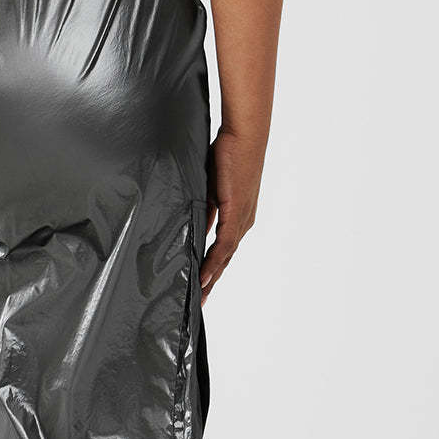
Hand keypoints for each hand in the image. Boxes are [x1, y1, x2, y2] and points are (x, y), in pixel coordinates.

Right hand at [201, 128, 264, 302]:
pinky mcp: (236, 212)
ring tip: (199, 297)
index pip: (224, 251)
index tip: (200, 287)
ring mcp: (242, 219)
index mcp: (238, 217)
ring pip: (226, 258)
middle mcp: (243, 222)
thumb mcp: (211, 186)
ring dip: (212, 279)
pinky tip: (204, 276)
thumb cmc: (228, 153)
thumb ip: (205, 207)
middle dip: (212, 283)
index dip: (212, 270)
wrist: (244, 134)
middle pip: (226, 261)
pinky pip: (224, 245)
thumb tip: (194, 221)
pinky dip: (214, 263)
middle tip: (199, 303)